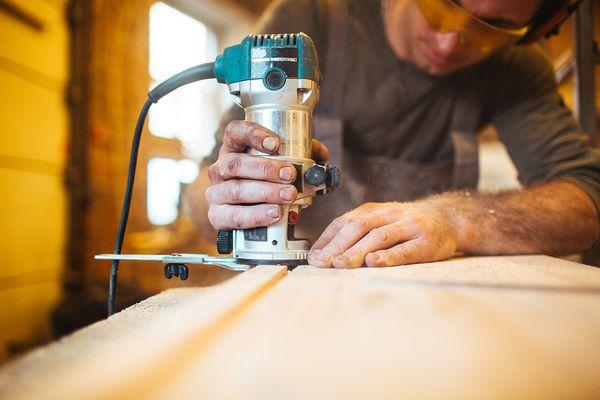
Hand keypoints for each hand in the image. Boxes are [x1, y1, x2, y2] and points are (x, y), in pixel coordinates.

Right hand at [206, 120, 327, 229]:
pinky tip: (275, 214)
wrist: (243, 212)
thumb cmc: (262, 183)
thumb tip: (320, 155)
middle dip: (266, 169)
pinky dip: (257, 215)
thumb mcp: (277, 164)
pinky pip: (235, 216)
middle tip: (290, 174)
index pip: (235, 132)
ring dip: (266, 193)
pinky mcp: (218, 216)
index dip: (253, 135)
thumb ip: (300, 155)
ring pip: (236, 190)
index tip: (275, 144)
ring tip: (289, 195)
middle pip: (236, 164)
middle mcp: (221, 169)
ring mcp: (216, 193)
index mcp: (234, 149)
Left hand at [307, 202, 459, 267]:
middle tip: (322, 263)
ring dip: (357, 251)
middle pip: (358, 227)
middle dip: (337, 245)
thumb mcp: (380, 222)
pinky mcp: (426, 241)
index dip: (327, 239)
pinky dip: (389, 256)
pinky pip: (405, 249)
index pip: (344, 222)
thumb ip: (356, 235)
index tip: (312, 257)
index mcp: (373, 210)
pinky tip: (375, 263)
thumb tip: (324, 255)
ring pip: (378, 236)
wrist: (449, 218)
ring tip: (340, 264)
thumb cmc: (407, 225)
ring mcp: (408, 226)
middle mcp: (388, 214)